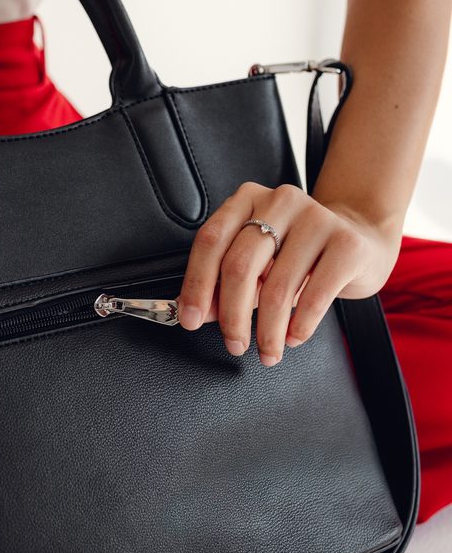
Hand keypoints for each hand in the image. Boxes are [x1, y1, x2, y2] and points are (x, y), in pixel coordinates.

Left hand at [176, 182, 402, 365]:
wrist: (361, 240)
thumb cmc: (299, 255)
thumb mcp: (258, 264)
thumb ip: (225, 284)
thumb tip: (199, 313)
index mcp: (248, 200)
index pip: (211, 241)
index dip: (197, 284)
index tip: (191, 319)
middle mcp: (280, 201)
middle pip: (240, 265)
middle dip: (232, 316)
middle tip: (234, 344)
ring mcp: (316, 218)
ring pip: (276, 287)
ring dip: (268, 331)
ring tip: (267, 351)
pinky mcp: (347, 243)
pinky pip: (315, 295)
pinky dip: (300, 326)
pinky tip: (293, 338)